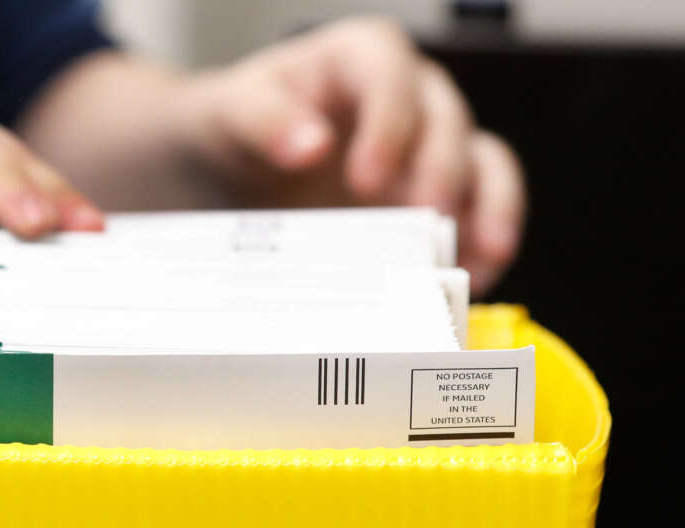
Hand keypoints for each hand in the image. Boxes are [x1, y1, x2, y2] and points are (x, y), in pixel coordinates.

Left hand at [170, 17, 524, 293]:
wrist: (226, 167)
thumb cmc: (233, 127)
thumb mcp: (230, 112)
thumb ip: (263, 119)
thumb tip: (310, 146)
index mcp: (359, 59)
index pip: (390, 77)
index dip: (388, 125)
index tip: (367, 179)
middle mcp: (408, 97)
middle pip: (446, 122)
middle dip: (441, 171)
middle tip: (425, 217)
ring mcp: (428, 148)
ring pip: (482, 163)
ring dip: (489, 208)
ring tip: (478, 258)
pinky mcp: (435, 196)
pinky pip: (479, 211)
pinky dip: (482, 244)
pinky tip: (474, 280)